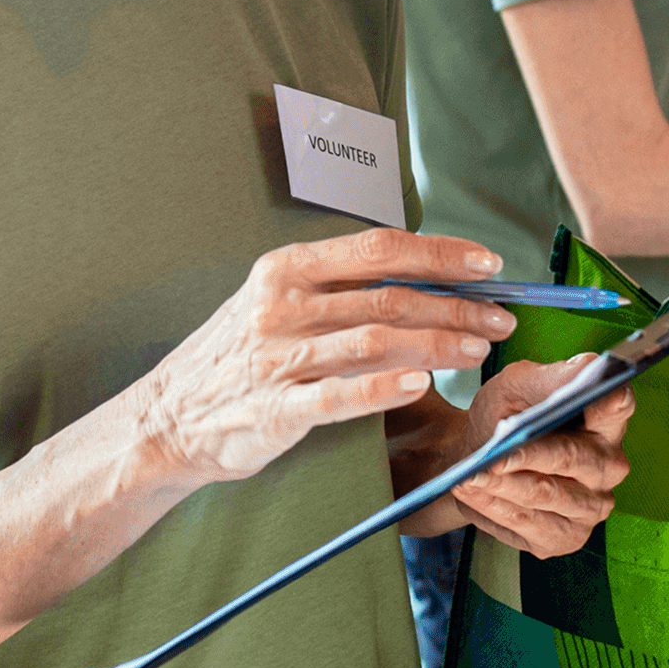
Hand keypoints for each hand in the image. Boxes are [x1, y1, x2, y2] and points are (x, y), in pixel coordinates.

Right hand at [136, 230, 514, 485]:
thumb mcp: (278, 303)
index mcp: (287, 268)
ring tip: (479, 351)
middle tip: (501, 318)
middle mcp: (282, 304)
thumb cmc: (237, 359)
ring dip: (438, 343)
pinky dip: (384, 387)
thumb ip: (340, 289)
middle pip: (389, 295)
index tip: (489, 265)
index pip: (379, 249)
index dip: (441, 254)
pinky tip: (422, 385)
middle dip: (457, 305)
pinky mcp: (274, 408)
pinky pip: (337, 395)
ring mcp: (276, 356)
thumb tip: (424, 280)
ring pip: (376, 340)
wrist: (167, 418)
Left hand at [447, 355, 635, 557]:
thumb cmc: (503, 416)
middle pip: (576, 457)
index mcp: (605, 420)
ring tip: (470, 476)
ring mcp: (592, 505)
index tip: (594, 395)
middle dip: (529, 456)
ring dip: (503, 485)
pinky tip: (473, 494)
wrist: (474, 460)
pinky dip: (495, 507)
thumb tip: (586, 367)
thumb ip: (550, 378)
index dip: (610, 400)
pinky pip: (529, 523)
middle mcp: (608, 465)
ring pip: (547, 493)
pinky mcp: (566, 537)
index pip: (618, 405)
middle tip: (493, 456)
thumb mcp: (516, 386)